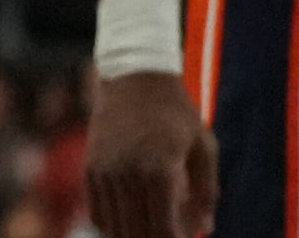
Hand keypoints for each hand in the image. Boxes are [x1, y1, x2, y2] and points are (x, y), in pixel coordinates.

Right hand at [84, 70, 217, 237]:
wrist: (135, 76)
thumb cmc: (177, 113)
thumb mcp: (204, 147)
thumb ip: (207, 192)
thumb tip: (203, 230)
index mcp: (160, 170)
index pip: (164, 230)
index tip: (184, 237)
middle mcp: (129, 174)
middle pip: (139, 233)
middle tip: (169, 232)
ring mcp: (106, 171)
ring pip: (116, 227)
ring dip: (134, 236)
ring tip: (152, 229)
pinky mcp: (91, 167)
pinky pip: (98, 213)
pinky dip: (113, 226)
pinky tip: (129, 223)